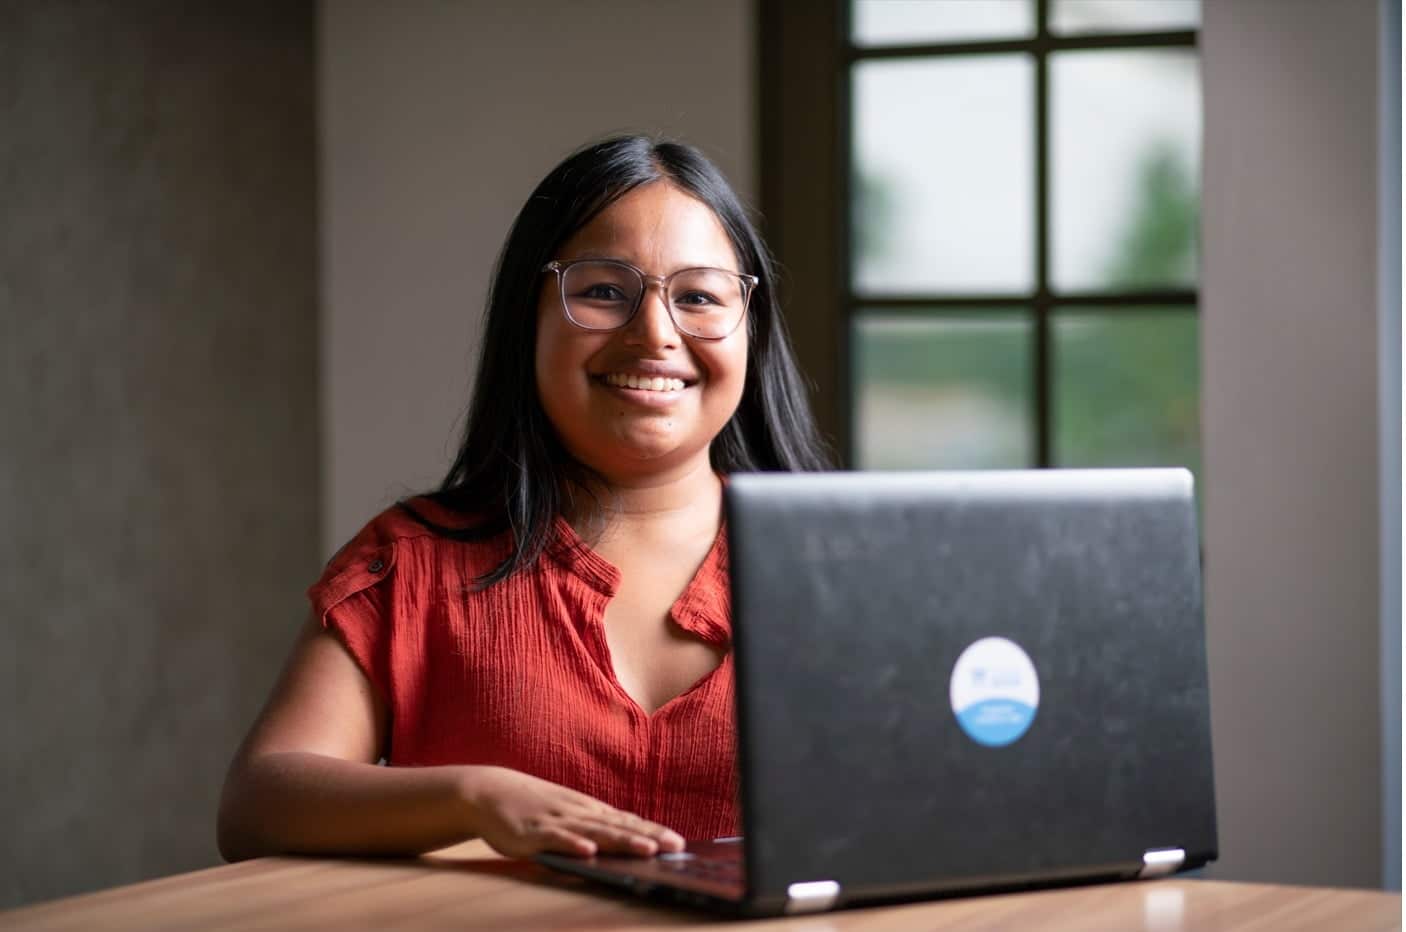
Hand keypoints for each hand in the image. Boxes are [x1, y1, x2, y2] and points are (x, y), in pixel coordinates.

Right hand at [462, 766, 685, 859]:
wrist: (490, 791)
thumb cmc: (534, 806)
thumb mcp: (568, 812)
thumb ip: (593, 826)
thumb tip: (626, 839)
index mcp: (588, 810)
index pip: (628, 821)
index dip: (653, 831)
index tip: (679, 843)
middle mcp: (578, 813)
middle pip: (619, 826)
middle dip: (648, 837)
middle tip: (676, 847)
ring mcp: (556, 820)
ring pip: (595, 832)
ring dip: (622, 841)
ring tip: (646, 849)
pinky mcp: (532, 832)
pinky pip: (555, 839)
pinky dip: (573, 844)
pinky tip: (589, 852)